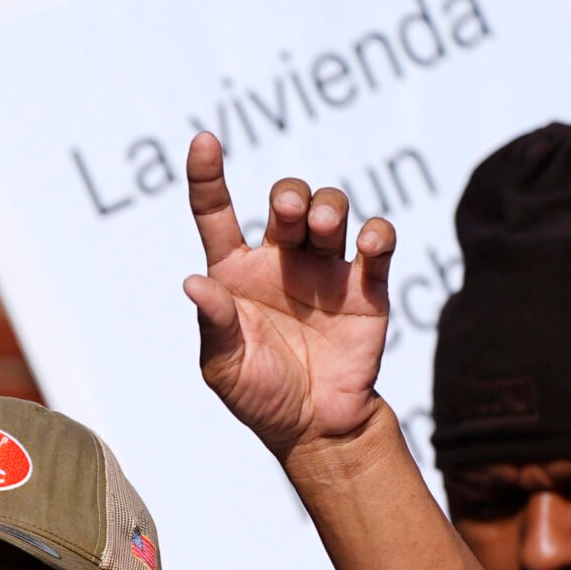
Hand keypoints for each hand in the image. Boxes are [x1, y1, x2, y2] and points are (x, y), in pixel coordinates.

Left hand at [180, 129, 395, 453]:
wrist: (315, 428)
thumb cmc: (261, 395)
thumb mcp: (224, 366)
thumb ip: (214, 323)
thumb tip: (193, 283)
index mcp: (235, 274)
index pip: (216, 213)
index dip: (206, 177)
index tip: (202, 141)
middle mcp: (280, 261)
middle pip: (287, 202)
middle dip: (291, 196)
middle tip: (293, 215)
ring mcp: (325, 270)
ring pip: (331, 210)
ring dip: (328, 208)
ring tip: (325, 229)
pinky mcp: (366, 287)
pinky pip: (377, 243)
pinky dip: (377, 233)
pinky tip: (369, 242)